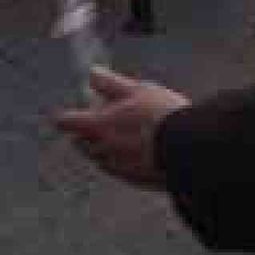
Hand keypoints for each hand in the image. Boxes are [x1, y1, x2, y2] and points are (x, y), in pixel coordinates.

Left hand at [55, 68, 190, 189]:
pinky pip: (119, 168)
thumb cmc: (160, 114)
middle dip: (87, 131)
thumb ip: (109, 83)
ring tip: (129, 132)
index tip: (73, 111)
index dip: (68, 115)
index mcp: (96, 126)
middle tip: (107, 117)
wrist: (188, 150)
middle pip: (81, 142)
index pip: (66, 122)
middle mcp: (101, 151)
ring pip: (100, 156)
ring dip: (106, 145)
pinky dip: (123, 158)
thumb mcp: (135, 89)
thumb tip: (91, 73)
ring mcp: (116, 168)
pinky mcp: (133, 181)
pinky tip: (142, 148)